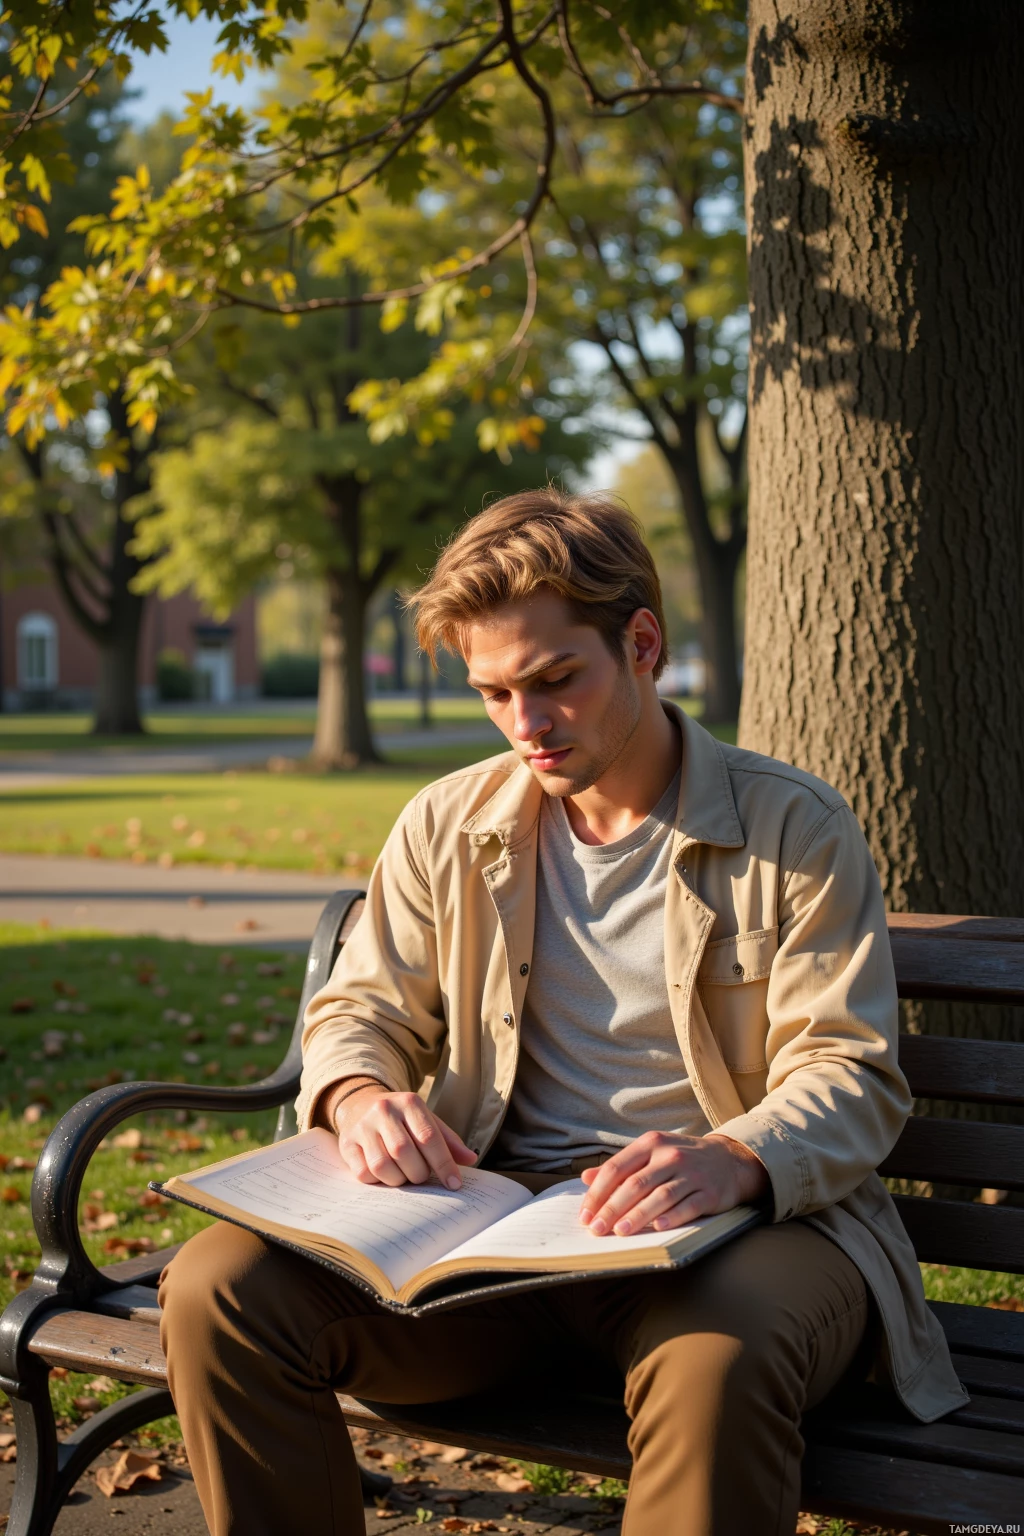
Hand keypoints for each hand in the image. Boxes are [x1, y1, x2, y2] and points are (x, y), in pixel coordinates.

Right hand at [329, 1081, 476, 1190]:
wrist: (361, 1104)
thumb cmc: (402, 1119)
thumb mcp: (427, 1121)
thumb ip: (448, 1141)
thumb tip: (470, 1160)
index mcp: (409, 1102)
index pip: (429, 1137)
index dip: (444, 1164)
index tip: (454, 1184)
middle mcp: (383, 1110)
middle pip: (404, 1152)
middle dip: (418, 1173)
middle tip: (421, 1176)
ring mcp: (362, 1127)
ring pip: (382, 1165)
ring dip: (398, 1179)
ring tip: (403, 1175)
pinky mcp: (347, 1143)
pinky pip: (363, 1173)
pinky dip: (377, 1181)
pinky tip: (384, 1174)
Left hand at [579, 1131, 768, 1236]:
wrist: (728, 1159)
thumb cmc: (680, 1159)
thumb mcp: (650, 1153)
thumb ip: (620, 1166)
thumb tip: (585, 1178)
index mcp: (651, 1143)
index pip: (617, 1168)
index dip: (598, 1193)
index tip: (586, 1215)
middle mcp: (671, 1155)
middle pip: (636, 1184)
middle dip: (612, 1208)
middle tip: (596, 1230)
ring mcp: (692, 1174)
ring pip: (660, 1196)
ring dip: (638, 1216)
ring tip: (620, 1231)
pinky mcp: (710, 1192)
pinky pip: (689, 1206)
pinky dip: (672, 1218)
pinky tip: (657, 1228)